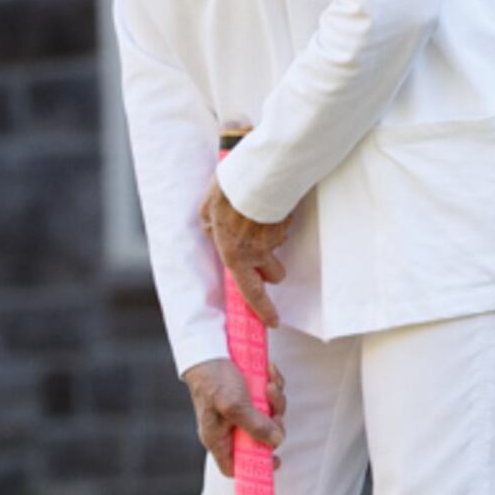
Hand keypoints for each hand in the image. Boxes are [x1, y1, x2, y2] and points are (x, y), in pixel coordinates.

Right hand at [182, 354, 285, 477]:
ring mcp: (240, 409)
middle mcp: (229, 426)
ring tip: (268, 384)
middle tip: (273, 410)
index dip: (255, 467)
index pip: (234, 466)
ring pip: (269, 415)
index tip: (276, 461)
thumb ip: (256, 426)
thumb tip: (276, 441)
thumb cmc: (212, 378)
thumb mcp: (235, 405)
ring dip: (275, 398)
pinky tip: (268, 372)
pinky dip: (272, 384)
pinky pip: (269, 396)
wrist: (209, 344)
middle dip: (273, 422)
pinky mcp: (249, 393)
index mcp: (218, 437)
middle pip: (261, 438)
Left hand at [202, 172, 293, 327]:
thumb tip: (213, 231)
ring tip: (257, 214)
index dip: (264, 310)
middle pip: (275, 274)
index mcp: (236, 255)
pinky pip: (283, 225)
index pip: (252, 292)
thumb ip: (210, 227)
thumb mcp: (206, 211)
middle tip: (261, 253)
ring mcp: (276, 237)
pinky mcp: (288, 221)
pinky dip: (276, 218)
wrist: (258, 172)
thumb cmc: (229, 193)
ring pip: (279, 246)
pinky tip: (266, 203)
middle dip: (271, 269)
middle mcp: (259, 251)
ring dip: (271, 237)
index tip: (274, 322)